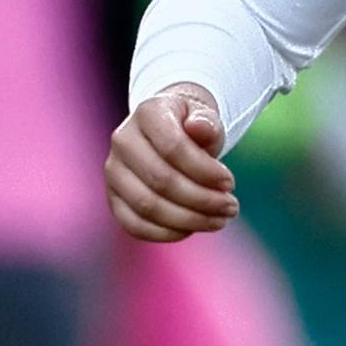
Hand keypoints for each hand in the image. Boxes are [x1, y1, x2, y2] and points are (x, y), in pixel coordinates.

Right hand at [109, 86, 237, 241]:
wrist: (170, 133)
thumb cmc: (192, 127)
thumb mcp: (206, 117)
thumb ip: (207, 122)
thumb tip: (200, 128)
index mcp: (147, 113)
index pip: (173, 148)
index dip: (204, 171)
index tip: (230, 183)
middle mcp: (123, 140)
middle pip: (161, 180)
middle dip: (202, 200)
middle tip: (231, 207)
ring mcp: (115, 172)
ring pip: (148, 206)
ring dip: (188, 219)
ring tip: (219, 220)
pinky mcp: (114, 199)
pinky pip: (135, 225)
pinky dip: (166, 233)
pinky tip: (192, 229)